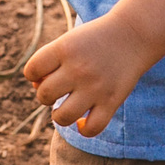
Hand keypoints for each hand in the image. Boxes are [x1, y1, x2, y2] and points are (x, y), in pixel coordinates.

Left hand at [24, 13, 153, 137]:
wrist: (134, 34)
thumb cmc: (95, 40)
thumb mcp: (69, 41)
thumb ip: (49, 63)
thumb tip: (37, 89)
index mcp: (64, 48)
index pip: (31, 71)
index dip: (34, 75)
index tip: (47, 72)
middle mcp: (78, 68)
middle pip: (44, 95)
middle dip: (46, 96)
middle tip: (60, 90)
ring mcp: (95, 87)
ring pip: (62, 117)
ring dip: (59, 116)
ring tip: (67, 108)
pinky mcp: (112, 101)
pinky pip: (92, 128)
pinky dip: (84, 129)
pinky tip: (83, 121)